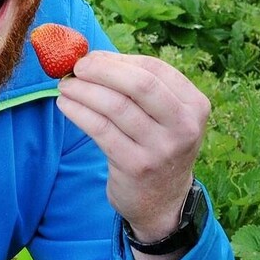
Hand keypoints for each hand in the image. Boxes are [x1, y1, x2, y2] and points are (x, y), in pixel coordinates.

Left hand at [56, 51, 209, 259]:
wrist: (162, 202)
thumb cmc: (155, 147)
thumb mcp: (164, 118)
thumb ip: (139, 88)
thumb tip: (93, 58)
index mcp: (195, 105)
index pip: (154, 70)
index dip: (118, 61)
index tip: (91, 58)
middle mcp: (184, 126)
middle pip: (139, 84)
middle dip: (101, 71)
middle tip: (75, 67)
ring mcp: (161, 148)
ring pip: (115, 106)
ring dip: (84, 91)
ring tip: (65, 86)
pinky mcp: (136, 166)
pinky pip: (100, 130)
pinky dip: (78, 112)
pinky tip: (65, 105)